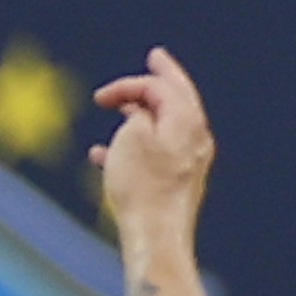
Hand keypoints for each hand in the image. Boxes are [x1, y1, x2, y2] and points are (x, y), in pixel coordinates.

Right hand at [91, 48, 212, 245]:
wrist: (157, 237)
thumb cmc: (142, 188)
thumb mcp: (131, 138)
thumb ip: (136, 115)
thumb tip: (140, 115)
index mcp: (187, 119)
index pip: (159, 87)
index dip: (129, 85)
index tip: (99, 99)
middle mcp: (196, 137)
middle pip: (177, 98)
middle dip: (161, 80)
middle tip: (156, 58)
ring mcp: (190, 161)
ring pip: (166, 127)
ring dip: (142, 115)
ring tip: (125, 109)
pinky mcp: (178, 184)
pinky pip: (158, 154)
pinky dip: (136, 146)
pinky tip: (108, 156)